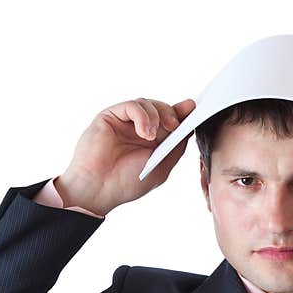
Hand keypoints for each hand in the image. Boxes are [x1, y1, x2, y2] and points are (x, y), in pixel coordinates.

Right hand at [57, 97, 196, 214]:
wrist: (98, 189)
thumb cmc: (126, 183)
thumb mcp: (162, 167)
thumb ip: (176, 147)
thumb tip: (189, 127)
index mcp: (153, 142)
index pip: (171, 121)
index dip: (182, 113)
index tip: (193, 108)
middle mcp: (139, 130)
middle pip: (161, 108)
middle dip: (171, 113)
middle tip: (175, 125)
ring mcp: (125, 122)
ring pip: (146, 103)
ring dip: (155, 116)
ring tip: (151, 136)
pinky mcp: (110, 116)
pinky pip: (131, 105)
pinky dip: (141, 115)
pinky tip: (143, 132)